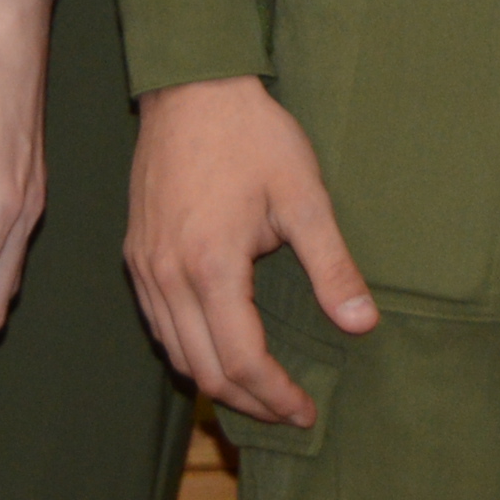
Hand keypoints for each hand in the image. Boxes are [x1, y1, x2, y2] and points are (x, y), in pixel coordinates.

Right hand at [125, 74, 373, 426]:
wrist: (191, 88)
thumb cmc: (253, 136)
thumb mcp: (304, 196)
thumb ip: (332, 266)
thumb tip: (362, 325)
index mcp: (211, 265)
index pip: (241, 361)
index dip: (275, 396)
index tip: (307, 411)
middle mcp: (168, 275)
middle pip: (204, 370)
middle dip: (249, 402)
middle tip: (289, 411)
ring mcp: (146, 267)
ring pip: (175, 354)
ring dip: (218, 382)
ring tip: (261, 390)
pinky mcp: (137, 255)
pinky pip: (159, 325)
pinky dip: (190, 351)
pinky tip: (221, 348)